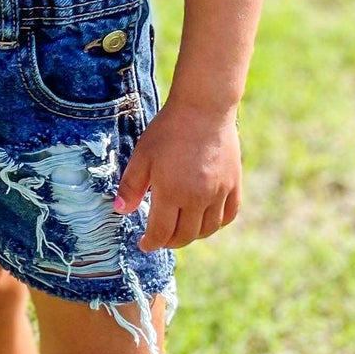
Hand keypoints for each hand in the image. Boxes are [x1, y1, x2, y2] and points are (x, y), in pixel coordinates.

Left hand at [114, 100, 241, 251]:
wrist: (203, 109)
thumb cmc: (168, 130)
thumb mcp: (142, 156)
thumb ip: (131, 186)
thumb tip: (121, 211)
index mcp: (172, 193)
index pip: (161, 232)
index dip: (151, 243)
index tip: (144, 244)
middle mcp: (198, 198)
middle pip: (185, 235)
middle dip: (170, 242)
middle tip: (160, 238)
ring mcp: (219, 192)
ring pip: (208, 229)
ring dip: (192, 236)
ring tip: (181, 231)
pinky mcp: (234, 184)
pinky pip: (228, 215)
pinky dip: (216, 224)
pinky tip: (206, 221)